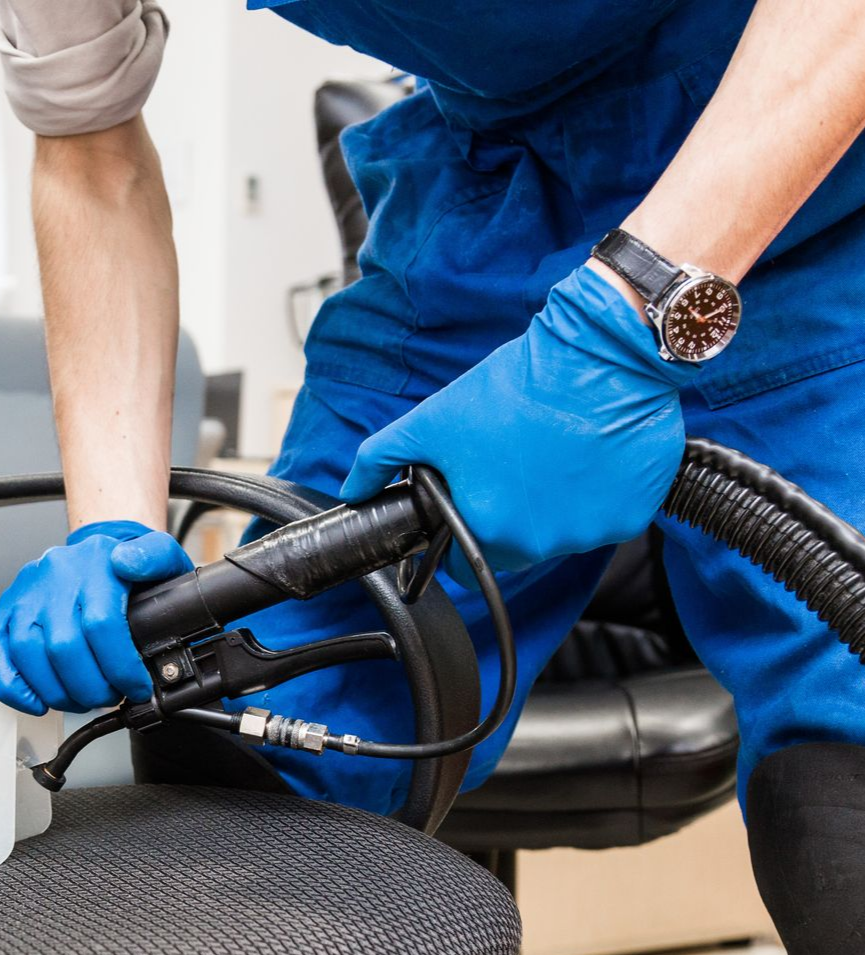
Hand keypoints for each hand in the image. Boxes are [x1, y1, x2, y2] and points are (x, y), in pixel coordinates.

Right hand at [0, 521, 192, 714]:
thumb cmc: (131, 564)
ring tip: (83, 700)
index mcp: (95, 563)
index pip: (102, 624)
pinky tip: (38, 702)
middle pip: (64, 645)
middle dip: (91, 687)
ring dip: (58, 691)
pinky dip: (14, 687)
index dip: (120, 667)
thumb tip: (130, 562)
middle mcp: (55, 577)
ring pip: (28, 653)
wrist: (99, 550)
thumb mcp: (161, 554)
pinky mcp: (6, 611)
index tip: (136, 688)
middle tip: (110, 697)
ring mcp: (26, 594)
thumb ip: (156, 556)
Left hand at [341, 265, 696, 583]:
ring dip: (556, 505)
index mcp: (489, 529)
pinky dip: (600, 494)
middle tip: (514, 464)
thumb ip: (382, 458)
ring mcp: (591, 534)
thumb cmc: (517, 386)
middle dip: (510, 516)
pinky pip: (608, 517)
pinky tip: (591, 454)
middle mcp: (541, 544)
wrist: (600, 355)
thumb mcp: (433, 419)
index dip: (462, 535)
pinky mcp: (631, 517)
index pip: (465, 568)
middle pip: (516, 550)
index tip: (474, 502)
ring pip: (563, 535)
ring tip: (555, 451)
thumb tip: (353, 487)